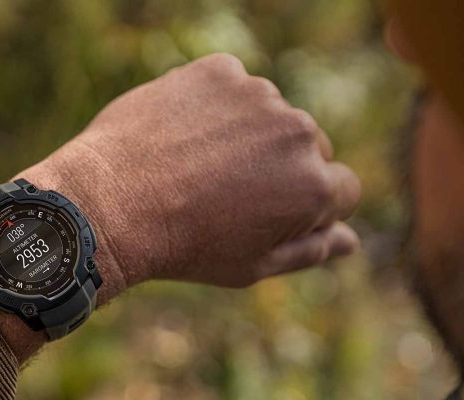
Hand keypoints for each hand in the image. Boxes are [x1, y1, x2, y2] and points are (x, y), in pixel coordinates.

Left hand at [19, 53, 360, 297]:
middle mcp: (299, 133)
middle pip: (311, 148)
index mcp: (315, 187)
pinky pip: (233, 87)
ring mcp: (259, 96)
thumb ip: (311, 250)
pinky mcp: (220, 71)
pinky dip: (216, 106)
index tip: (268, 213)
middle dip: (283, 168)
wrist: (111, 205)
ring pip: (272, 116)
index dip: (308, 206)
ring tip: (199, 165)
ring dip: (250, 135)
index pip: (343, 189)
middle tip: (228, 193)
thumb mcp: (254, 265)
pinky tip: (184, 136)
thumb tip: (352, 241)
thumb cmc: (185, 247)